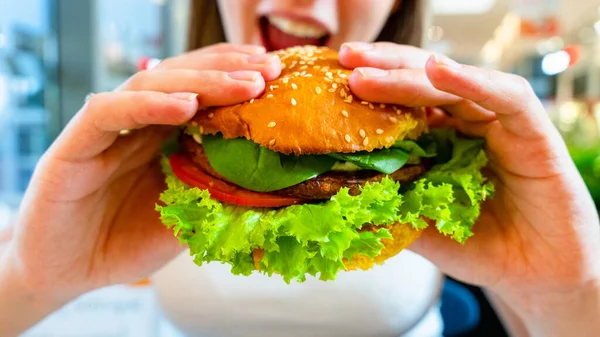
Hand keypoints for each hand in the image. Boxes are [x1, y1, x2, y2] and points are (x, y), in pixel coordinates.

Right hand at [3, 44, 280, 305]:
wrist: (70, 273)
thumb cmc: (127, 242)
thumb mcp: (186, 219)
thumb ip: (215, 197)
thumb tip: (274, 187)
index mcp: (162, 134)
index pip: (201, 91)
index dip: (237, 78)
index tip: (278, 76)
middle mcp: (136, 123)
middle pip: (182, 79)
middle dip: (228, 70)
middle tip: (269, 70)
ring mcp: (106, 129)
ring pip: (151, 85)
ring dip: (200, 81)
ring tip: (242, 85)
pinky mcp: (74, 144)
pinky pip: (110, 112)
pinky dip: (148, 105)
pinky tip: (185, 105)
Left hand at [340, 42, 599, 334]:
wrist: (535, 275)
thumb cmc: (478, 245)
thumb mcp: (418, 224)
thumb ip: (385, 206)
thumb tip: (328, 199)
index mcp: (440, 139)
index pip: (401, 102)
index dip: (369, 88)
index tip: (331, 80)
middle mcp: (467, 123)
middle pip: (422, 82)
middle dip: (382, 67)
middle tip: (345, 58)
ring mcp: (498, 123)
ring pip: (454, 84)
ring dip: (410, 74)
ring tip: (368, 70)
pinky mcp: (532, 131)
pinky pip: (504, 97)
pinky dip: (471, 81)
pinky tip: (438, 70)